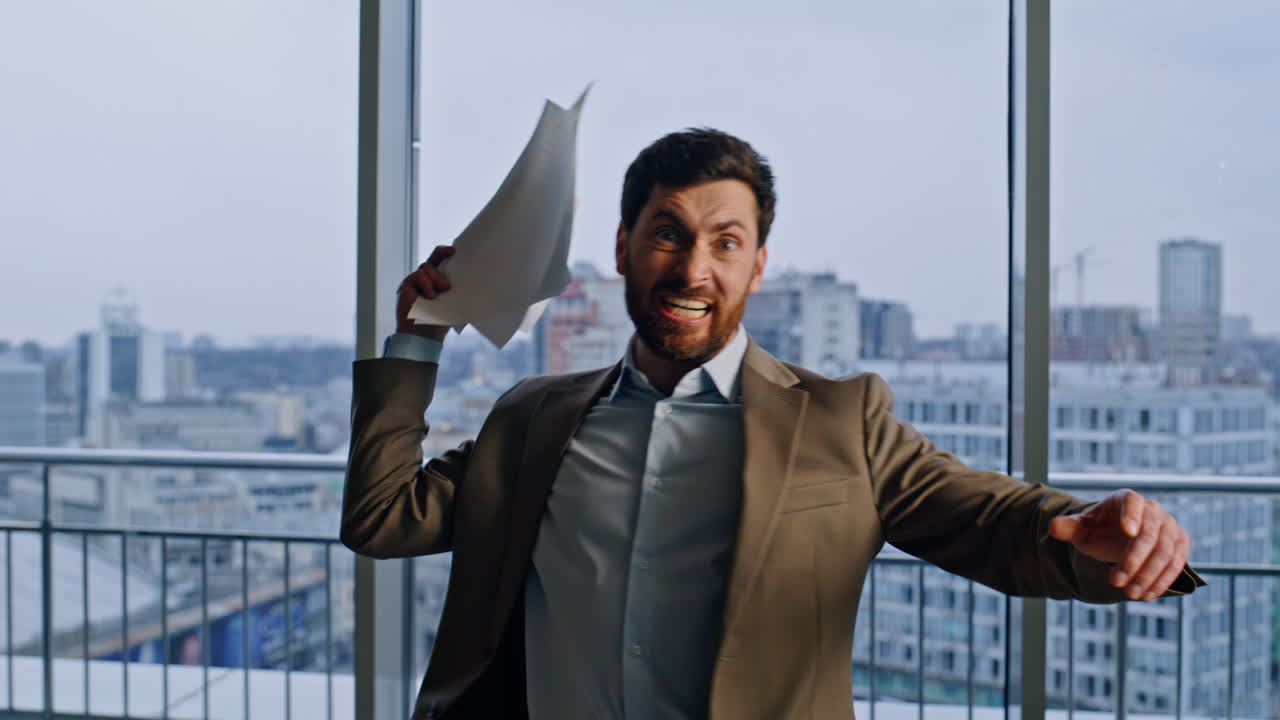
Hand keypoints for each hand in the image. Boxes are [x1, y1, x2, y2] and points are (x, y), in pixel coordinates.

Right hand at [396, 245, 455, 340]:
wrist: (424, 337)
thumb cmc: (441, 321)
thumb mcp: (455, 305)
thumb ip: (462, 294)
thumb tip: (481, 289)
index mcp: (437, 278)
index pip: (440, 259)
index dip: (445, 252)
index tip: (454, 251)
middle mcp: (425, 277)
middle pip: (431, 261)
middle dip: (440, 267)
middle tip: (447, 286)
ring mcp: (414, 281)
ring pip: (423, 269)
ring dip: (432, 280)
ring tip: (438, 293)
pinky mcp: (405, 287)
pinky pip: (414, 278)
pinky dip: (424, 285)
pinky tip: (428, 297)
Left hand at [1048, 489, 1189, 600]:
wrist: (1118, 538)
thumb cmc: (1098, 531)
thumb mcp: (1081, 530)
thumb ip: (1067, 528)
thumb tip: (1053, 527)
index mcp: (1127, 499)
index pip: (1132, 502)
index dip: (1131, 515)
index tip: (1127, 532)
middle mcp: (1153, 509)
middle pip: (1149, 534)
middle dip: (1133, 561)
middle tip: (1117, 583)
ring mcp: (1169, 526)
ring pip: (1165, 551)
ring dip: (1148, 575)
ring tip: (1130, 594)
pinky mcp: (1180, 542)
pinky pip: (1177, 561)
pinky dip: (1164, 579)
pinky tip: (1147, 595)